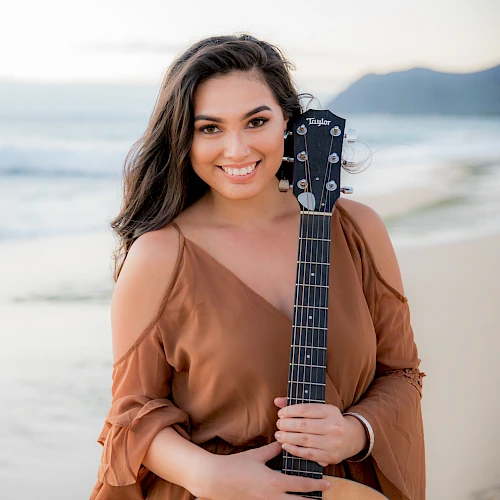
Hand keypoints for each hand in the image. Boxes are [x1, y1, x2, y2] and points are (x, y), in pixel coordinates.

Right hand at [199, 441, 330, 499]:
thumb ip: (273, 449)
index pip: (300, 485)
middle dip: (313, 499)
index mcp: (274, 482)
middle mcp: (272, 497)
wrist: (217, 480)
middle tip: (325, 495)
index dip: (315, 485)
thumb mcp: (257, 455)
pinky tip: (290, 499)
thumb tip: (284, 441)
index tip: (327, 484)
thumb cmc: (237, 466)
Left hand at [274, 397, 366, 466]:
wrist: (352, 438)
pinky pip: (308, 454)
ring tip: (279, 435)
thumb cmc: (330, 421)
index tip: (281, 413)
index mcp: (330, 411)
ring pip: (304, 440)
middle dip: (286, 425)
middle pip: (303, 425)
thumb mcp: (320, 409)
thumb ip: (298, 405)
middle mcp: (333, 426)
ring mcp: (333, 443)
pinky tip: (285, 446)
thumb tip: (277, 401)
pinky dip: (294, 450)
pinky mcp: (330, 457)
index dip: (290, 411)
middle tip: (278, 425)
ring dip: (287, 438)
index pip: (305, 409)